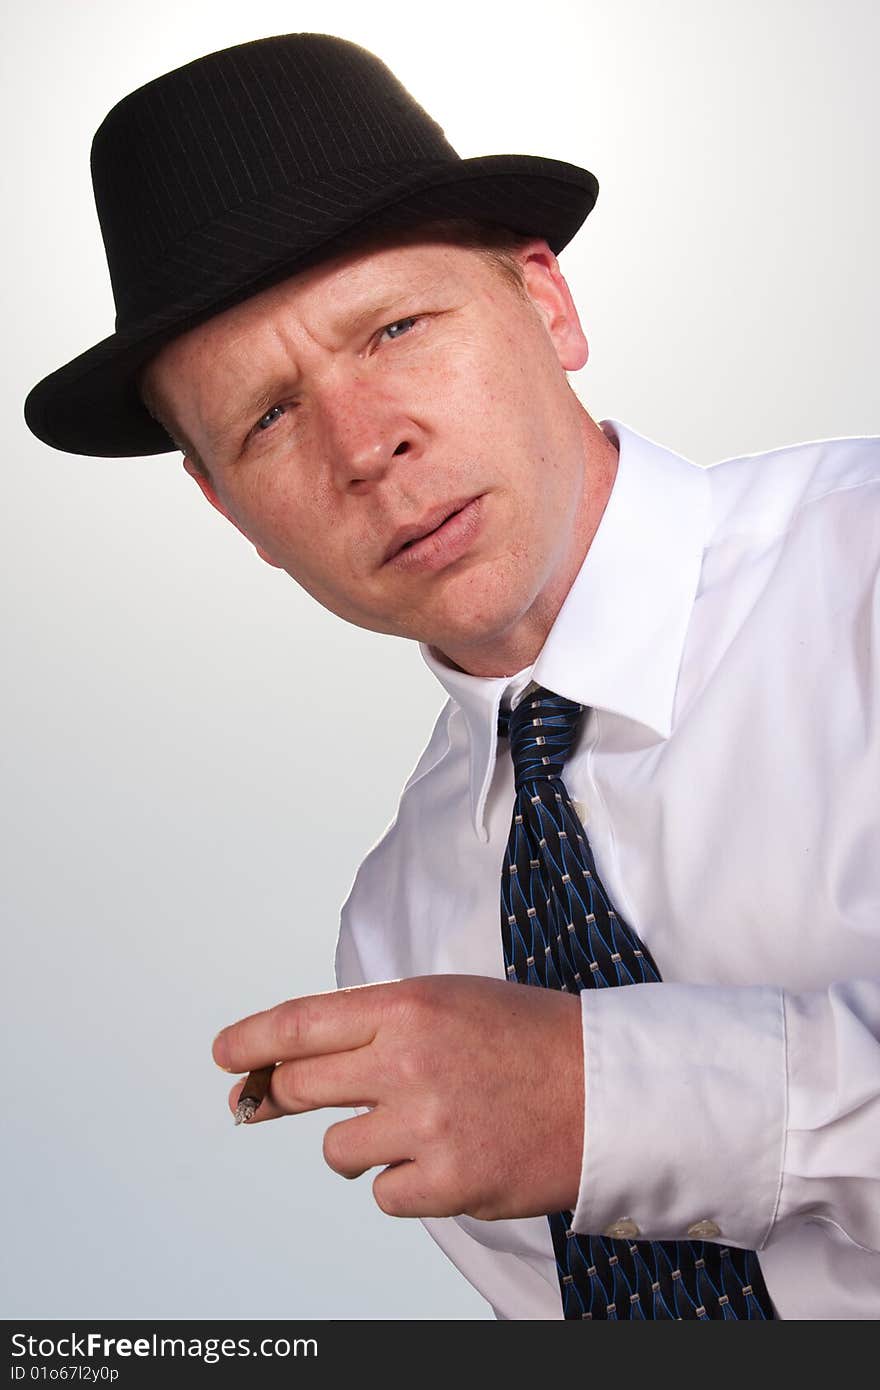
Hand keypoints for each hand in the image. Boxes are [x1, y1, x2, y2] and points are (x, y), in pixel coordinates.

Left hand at [212, 974, 583, 1220]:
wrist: (610, 1088)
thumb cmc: (529, 1038)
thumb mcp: (450, 1002)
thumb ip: (376, 1027)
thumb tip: (296, 1064)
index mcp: (407, 1006)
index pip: (299, 1023)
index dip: (250, 1042)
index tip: (224, 1056)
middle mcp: (407, 1062)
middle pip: (301, 1086)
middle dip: (288, 1096)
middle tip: (299, 1102)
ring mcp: (426, 1125)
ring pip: (337, 1149)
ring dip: (362, 1143)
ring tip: (418, 1126)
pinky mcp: (448, 1182)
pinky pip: (384, 1194)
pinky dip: (405, 1183)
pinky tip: (446, 1157)